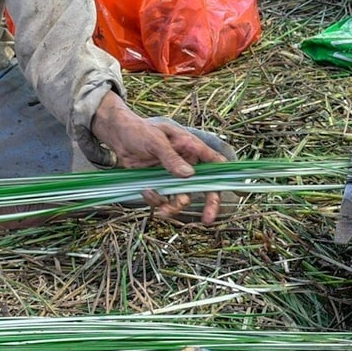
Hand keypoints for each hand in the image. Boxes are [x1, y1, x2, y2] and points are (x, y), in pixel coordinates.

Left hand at [89, 92, 227, 223]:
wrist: (117, 135)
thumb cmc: (139, 130)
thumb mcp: (155, 141)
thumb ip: (171, 158)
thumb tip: (189, 175)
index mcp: (191, 147)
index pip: (214, 162)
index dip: (224, 176)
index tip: (233, 191)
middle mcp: (186, 163)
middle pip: (204, 186)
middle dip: (207, 204)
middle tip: (207, 219)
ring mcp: (173, 175)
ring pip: (183, 197)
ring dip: (174, 207)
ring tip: (161, 211)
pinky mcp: (159, 183)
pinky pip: (164, 198)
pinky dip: (156, 200)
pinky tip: (146, 192)